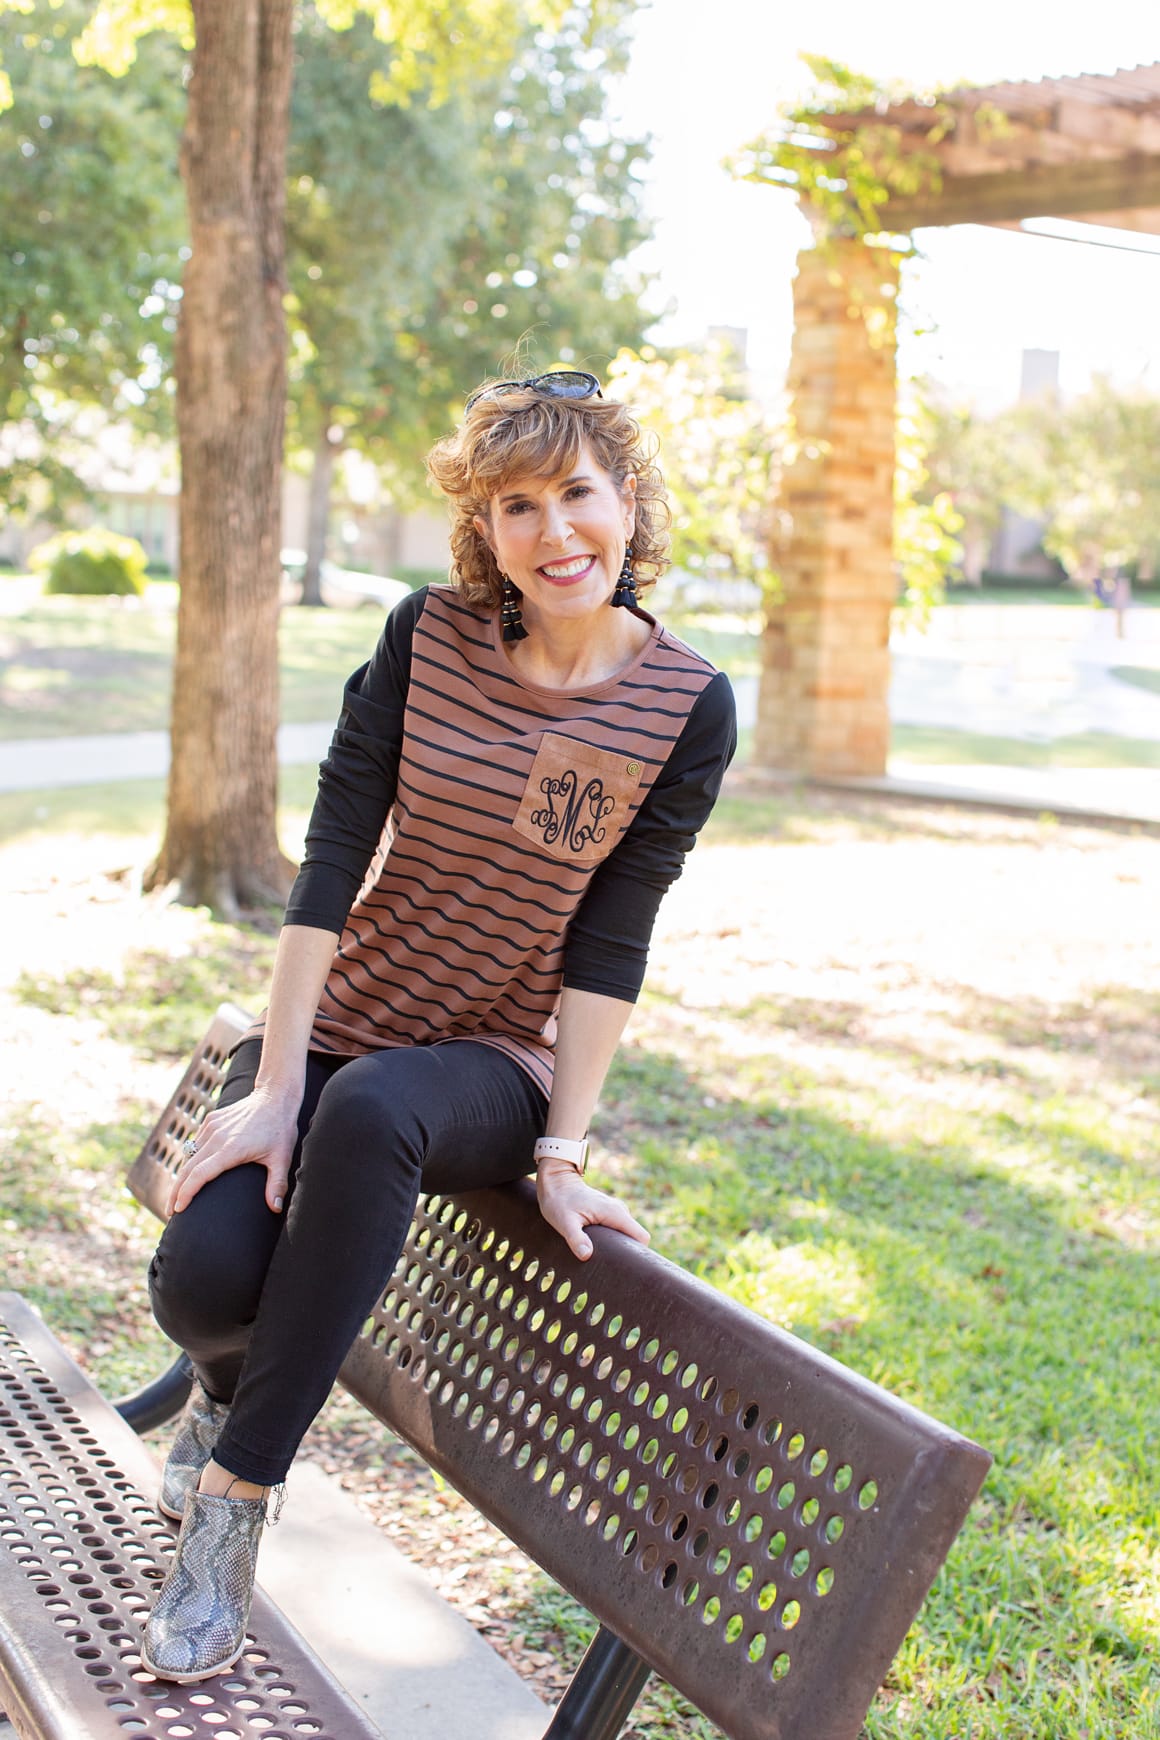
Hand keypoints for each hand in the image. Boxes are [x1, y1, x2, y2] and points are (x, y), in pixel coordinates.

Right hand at [169, 1088, 298, 1216]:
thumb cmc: (280, 1129)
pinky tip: (190, 1173)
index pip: (199, 1175)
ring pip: (189, 1155)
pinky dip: (190, 1159)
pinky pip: (195, 1143)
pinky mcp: (211, 1120)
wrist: (275, 1096)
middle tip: (171, 1212)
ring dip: (181, 1176)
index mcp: (231, 1149)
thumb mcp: (282, 1158)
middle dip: (176, 1192)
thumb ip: (277, 1185)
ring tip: (177, 1196)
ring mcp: (212, 1127)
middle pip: (187, 1168)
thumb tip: (275, 1209)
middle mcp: (216, 1137)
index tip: (179, 1209)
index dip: (186, 1193)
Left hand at [536, 1160, 649, 1262]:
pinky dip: (612, 1242)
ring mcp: (615, 1212)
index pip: (642, 1237)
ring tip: (601, 1259)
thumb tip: (587, 1255)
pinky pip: (618, 1231)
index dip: (638, 1253)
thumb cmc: (559, 1200)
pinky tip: (597, 1249)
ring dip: (618, 1248)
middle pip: (635, 1239)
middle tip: (608, 1266)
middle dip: (627, 1254)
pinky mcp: (608, 1214)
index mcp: (615, 1213)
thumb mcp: (564, 1221)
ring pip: (627, 1235)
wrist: (556, 1181)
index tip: (624, 1266)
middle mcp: (619, 1211)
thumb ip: (576, 1238)